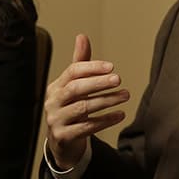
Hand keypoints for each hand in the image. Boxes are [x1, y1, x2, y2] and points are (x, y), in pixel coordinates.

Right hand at [44, 34, 129, 168]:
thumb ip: (80, 63)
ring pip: (83, 108)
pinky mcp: (63, 136)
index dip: (92, 67)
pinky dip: (105, 120)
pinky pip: (87, 127)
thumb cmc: (71, 109)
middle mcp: (53, 102)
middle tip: (118, 79)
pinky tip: (120, 115)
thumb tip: (82, 36)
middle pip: (76, 89)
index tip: (112, 66)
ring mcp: (56, 120)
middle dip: (98, 83)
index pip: (72, 72)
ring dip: (106, 101)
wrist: (62, 142)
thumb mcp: (74, 87)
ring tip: (124, 96)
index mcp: (55, 87)